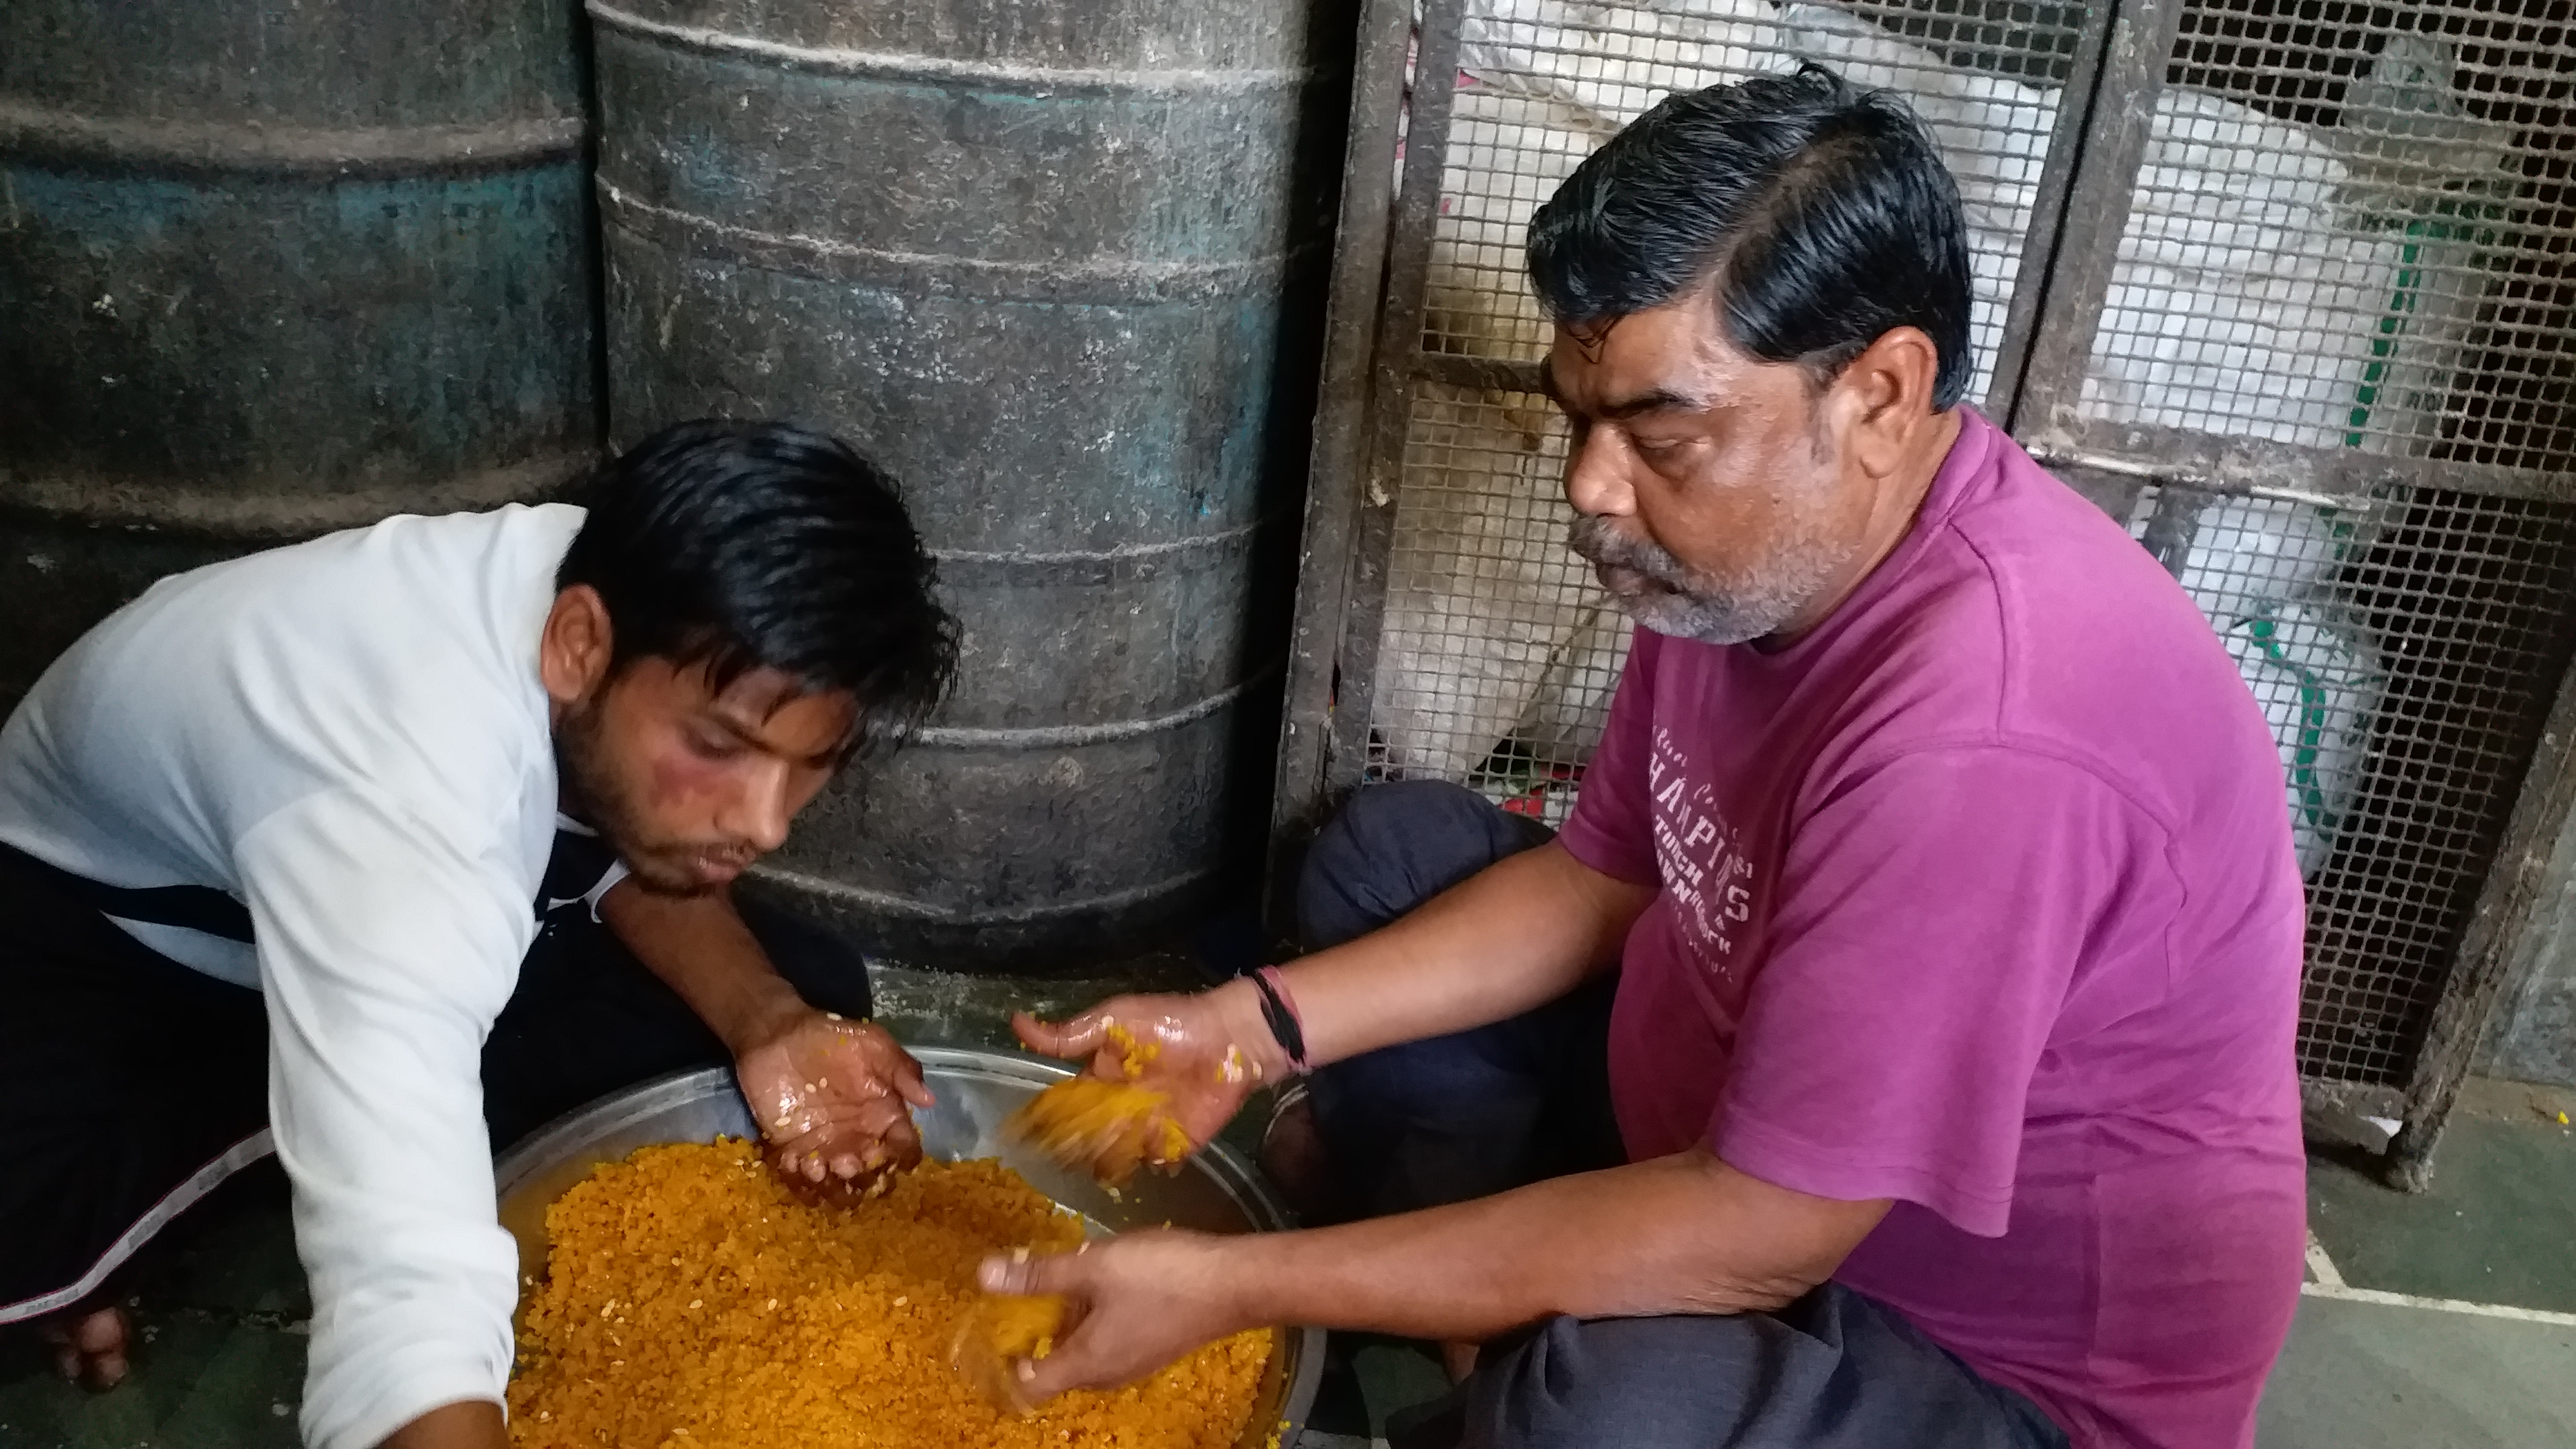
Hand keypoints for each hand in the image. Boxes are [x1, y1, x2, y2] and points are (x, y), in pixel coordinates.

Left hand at [733, 1009, 932, 1200]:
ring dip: (833, 1188)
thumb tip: (930, 1100)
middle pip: (873, 1177)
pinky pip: (801, 1181)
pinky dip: (800, 1183)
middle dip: (864, 1178)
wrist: (777, 1035)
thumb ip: (902, 1070)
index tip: (887, 1153)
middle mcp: (860, 1139)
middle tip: (844, 1161)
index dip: (901, 1158)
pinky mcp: (794, 1152)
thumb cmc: (830, 1037)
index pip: (905, 1148)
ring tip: (816, 1166)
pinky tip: (792, 1160)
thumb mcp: (873, 1044)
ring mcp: (827, 1148)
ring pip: (839, 1187)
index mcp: (884, 1115)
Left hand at [974, 1230, 1246, 1402]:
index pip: (1028, 1387)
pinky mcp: (1155, 1345)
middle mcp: (1108, 1374)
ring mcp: (1135, 1362)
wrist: (1236, 1283)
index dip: (1002, 1365)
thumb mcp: (1094, 1266)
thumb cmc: (1163, 1276)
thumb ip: (1039, 1274)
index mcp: (1086, 1363)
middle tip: (1027, 1289)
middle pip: (1055, 1367)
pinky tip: (1107, 1276)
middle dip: (1035, 1333)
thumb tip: (983, 1275)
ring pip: (1084, 1350)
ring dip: (1068, 1319)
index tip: (990, 1332)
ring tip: (1068, 1272)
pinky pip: (1109, 1340)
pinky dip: (1096, 1316)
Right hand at [1010, 980, 1283, 1169]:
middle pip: (1080, 1141)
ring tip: (1104, 1147)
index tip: (1023, 1135)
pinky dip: (1141, 1167)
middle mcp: (1115, 1111)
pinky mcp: (1172, 1145)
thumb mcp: (1115, 1020)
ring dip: (1102, 1159)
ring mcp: (1142, 1130)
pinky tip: (1135, 1161)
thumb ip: (1069, 1034)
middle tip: (1067, 1146)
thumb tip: (1015, 1022)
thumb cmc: (1171, 1022)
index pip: (1060, 1110)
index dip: (1042, 1124)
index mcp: (1096, 1081)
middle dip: (1070, 1148)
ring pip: (1108, 1159)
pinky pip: (1149, 1166)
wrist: (1231, 1038)